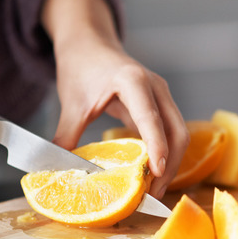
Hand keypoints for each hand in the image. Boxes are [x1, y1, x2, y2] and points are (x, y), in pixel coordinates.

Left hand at [43, 0, 188, 197]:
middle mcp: (155, 87)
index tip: (156, 172)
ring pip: (178, 134)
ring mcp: (162, 96)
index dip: (156, 146)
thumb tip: (58, 170)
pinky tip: (151, 175)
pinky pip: (170, 133)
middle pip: (177, 131)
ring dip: (170, 164)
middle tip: (151, 195)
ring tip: (153, 191)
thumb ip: (66, 136)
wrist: (90, 43)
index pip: (151, 118)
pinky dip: (165, 154)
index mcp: (133, 81)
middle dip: (169, 165)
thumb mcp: (71, 102)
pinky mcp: (161, 105)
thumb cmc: (81, 66)